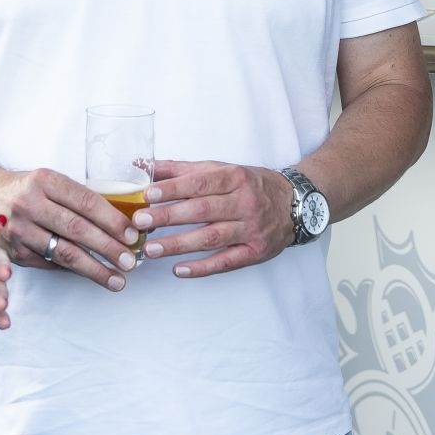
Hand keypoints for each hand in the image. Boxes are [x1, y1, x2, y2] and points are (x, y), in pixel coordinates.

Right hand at [0, 167, 140, 290]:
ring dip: (94, 268)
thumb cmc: (26, 188)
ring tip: (117, 278)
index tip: (132, 234)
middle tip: (130, 261)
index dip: (112, 220)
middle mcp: (28, 204)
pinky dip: (73, 272)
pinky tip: (91, 275)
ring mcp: (18, 230)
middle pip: (77, 229)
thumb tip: (120, 220)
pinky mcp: (13, 252)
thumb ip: (78, 197)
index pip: (86, 202)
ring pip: (64, 253)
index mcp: (43, 180)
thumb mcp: (49, 181)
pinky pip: (49, 265)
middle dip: (109, 248)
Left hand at [134, 160, 293, 277]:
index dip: (173, 189)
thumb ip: (181, 169)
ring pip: (211, 238)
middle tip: (140, 222)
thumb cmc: (250, 184)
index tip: (148, 194)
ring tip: (151, 249)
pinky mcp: (255, 251)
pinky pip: (226, 262)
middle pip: (203, 211)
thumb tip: (144, 164)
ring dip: (179, 245)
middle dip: (169, 217)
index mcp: (235, 178)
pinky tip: (179, 270)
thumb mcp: (221, 169)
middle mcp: (245, 203)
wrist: (294, 204)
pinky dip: (202, 268)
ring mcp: (251, 229)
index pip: (200, 183)